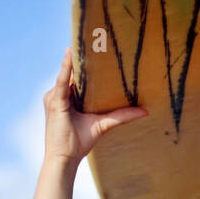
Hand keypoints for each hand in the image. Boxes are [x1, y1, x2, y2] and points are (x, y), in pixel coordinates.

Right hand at [43, 48, 147, 164]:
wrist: (65, 159)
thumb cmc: (79, 143)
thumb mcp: (103, 125)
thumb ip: (122, 116)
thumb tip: (145, 111)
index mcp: (67, 98)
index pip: (77, 77)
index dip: (85, 64)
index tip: (97, 47)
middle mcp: (58, 95)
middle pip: (73, 73)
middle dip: (82, 58)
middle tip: (94, 38)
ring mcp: (54, 97)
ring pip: (68, 75)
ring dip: (76, 59)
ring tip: (84, 41)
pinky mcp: (55, 101)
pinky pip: (62, 81)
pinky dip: (67, 68)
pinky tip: (71, 54)